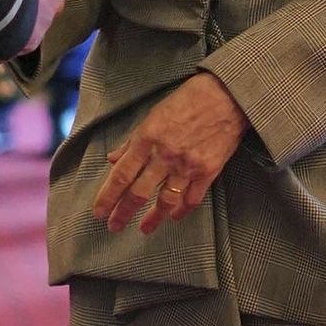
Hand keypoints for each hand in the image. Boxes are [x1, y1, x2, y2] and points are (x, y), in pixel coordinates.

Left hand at [92, 72, 248, 235]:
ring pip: (166, 202)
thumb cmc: (188, 99)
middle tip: (114, 227)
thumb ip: (133, 141)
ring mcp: (188, 166)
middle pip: (139, 193)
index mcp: (147, 139)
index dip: (107, 197)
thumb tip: (113, 159)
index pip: (121, 175)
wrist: (227, 96)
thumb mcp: (153, 114)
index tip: (99, 212)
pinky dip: (182, 211)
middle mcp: (165, 156)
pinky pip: (192, 199)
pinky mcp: (208, 171)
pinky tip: (174, 216)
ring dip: (153, 219)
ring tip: (145, 229)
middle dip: (123, 213)